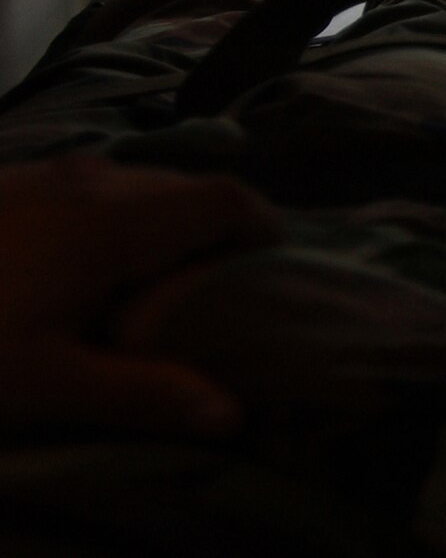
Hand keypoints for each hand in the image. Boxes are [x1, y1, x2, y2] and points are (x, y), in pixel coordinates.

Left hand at [0, 154, 281, 437]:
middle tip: (223, 285)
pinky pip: (99, 184)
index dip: (265, 227)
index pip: (224, 199)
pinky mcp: (17, 177)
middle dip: (220, 229)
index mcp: (114, 222)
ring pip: (143, 181)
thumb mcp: (42, 382)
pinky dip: (124, 214)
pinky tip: (91, 263)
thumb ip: (140, 392)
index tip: (279, 268)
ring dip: (170, 220)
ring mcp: (50, 171)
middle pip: (188, 186)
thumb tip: (232, 414)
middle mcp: (93, 179)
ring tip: (161, 277)